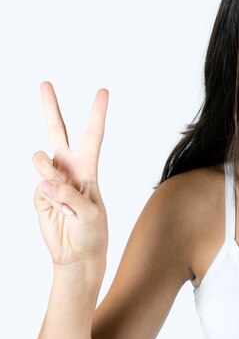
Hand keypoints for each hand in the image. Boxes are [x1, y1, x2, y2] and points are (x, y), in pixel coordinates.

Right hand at [32, 82, 108, 266]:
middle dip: (51, 108)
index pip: (93, 136)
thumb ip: (69, 196)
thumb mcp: (90, 216)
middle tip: (45, 83)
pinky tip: (56, 212)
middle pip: (57, 132)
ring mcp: (52, 180)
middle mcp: (69, 169)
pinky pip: (37, 188)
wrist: (77, 254)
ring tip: (59, 194)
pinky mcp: (39, 194)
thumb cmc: (92, 234)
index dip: (97, 114)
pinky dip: (45, 200)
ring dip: (47, 173)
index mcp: (88, 169)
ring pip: (40, 160)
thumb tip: (46, 181)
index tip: (103, 91)